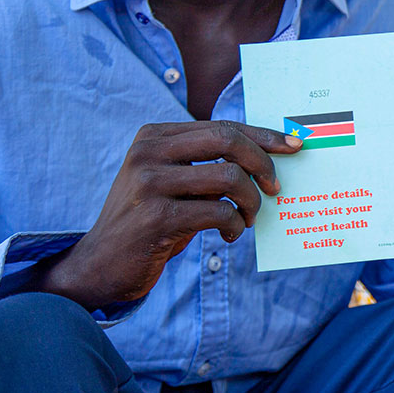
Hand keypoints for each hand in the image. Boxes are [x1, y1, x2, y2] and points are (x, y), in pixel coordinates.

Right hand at [34, 120, 297, 310]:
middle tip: (275, 187)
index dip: (264, 136)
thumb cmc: (151, 221)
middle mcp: (148, 151)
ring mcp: (148, 183)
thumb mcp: (176, 183)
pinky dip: (234, 225)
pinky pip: (217, 212)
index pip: (223, 126)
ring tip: (248, 218)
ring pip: (228, 177)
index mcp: (155, 135)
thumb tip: (270, 154)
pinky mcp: (154, 217)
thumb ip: (208, 164)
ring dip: (250, 201)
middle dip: (262, 163)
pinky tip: (230, 235)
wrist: (99, 266)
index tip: (294, 146)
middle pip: (228, 140)